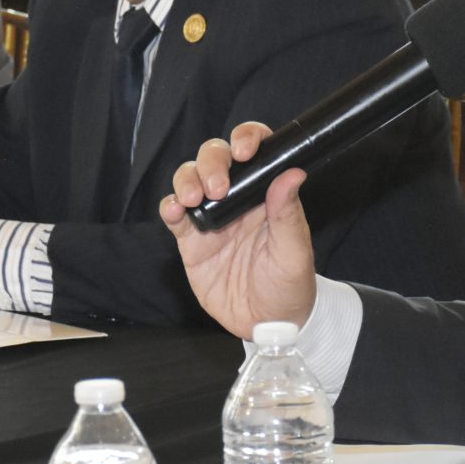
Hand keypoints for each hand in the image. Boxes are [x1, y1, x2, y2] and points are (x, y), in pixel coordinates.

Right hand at [159, 121, 315, 338]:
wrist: (266, 324)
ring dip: (187, 180)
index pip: (254, 150)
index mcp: (265, 193)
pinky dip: (169, 207)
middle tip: (218, 188)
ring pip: (189, 180)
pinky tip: (175, 210)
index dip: (246, 139)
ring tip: (193, 199)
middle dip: (211, 162)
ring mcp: (211, 217)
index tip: (244, 151)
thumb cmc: (289, 285)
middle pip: (214, 158)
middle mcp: (236, 198)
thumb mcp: (294, 252)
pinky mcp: (191, 240)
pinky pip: (173, 215)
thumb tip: (293, 173)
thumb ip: (288, 214)